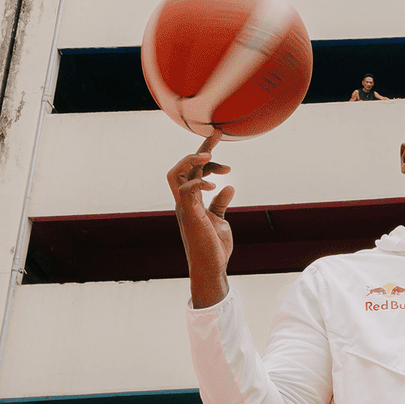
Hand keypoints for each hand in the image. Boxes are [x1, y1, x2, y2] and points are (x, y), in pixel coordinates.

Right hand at [169, 134, 235, 307]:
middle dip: (199, 148)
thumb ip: (220, 203)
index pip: (194, 171)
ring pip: (176, 174)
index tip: (228, 164)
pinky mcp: (190, 216)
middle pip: (182, 166)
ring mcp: (185, 208)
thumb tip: (229, 187)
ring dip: (191, 160)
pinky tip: (216, 184)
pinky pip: (186, 192)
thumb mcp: (220, 220)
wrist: (212, 269)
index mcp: (190, 200)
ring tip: (208, 154)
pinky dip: (199, 183)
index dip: (208, 161)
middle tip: (217, 135)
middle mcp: (184, 201)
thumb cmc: (214, 247)